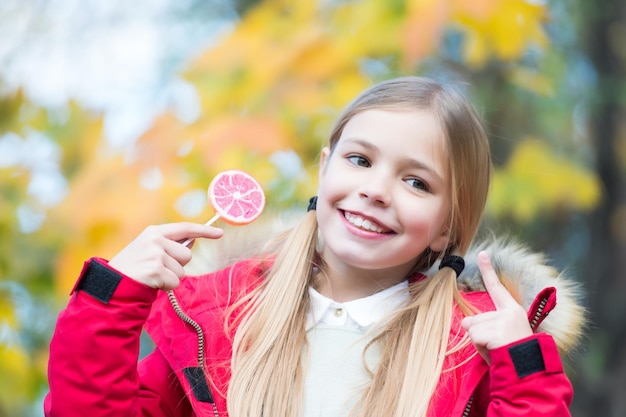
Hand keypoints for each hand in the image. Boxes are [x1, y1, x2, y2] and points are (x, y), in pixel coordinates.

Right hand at [108, 222, 223, 289]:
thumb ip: (169, 245)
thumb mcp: (148, 249)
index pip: (185, 228)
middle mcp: (155, 240)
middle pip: (187, 255)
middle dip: (177, 266)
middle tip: (157, 269)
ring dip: (170, 278)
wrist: (111, 284)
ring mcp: (155, 255)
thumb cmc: (132, 268)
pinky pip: (175, 282)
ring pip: (182, 271)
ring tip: (151, 276)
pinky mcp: (156, 270)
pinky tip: (151, 283)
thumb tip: (193, 241)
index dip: (204, 231)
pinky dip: (166, 287)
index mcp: (154, 232)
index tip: (220, 233)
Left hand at [461, 251, 531, 363]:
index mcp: (513, 311)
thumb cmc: (514, 356)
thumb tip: (467, 321)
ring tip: (498, 350)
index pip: (496, 288)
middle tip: (498, 347)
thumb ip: (485, 325)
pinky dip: (480, 348)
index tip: (482, 253)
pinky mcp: (496, 331)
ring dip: (481, 344)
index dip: (488, 270)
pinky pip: (475, 338)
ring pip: (473, 329)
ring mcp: (502, 321)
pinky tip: (496, 352)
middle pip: (476, 319)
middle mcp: (508, 312)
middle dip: (480, 336)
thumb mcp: (500, 336)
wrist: (527, 371)